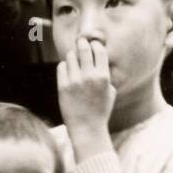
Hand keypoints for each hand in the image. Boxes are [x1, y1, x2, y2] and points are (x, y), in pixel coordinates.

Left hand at [57, 35, 115, 160]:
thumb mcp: (110, 92)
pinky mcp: (63, 87)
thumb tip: (98, 59)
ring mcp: (75, 81)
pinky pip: (61, 66)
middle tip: (80, 43)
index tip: (92, 45)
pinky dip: (64, 66)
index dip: (95, 44)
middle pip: (84, 47)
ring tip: (74, 62)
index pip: (99, 50)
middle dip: (82, 43)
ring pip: (71, 56)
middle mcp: (89, 76)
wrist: (86, 128)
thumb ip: (106, 74)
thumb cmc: (100, 110)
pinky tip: (68, 72)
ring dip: (73, 56)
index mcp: (103, 77)